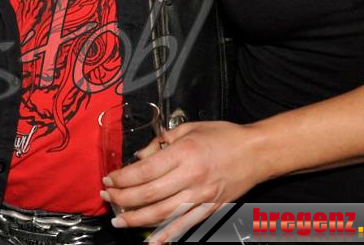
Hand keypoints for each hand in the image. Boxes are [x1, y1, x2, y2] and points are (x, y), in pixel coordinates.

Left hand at [101, 121, 260, 242]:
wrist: (256, 152)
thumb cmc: (224, 136)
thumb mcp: (189, 129)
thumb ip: (162, 142)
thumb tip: (140, 157)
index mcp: (184, 154)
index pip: (144, 171)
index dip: (122, 177)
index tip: (109, 178)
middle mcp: (190, 177)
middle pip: (148, 194)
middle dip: (122, 198)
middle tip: (108, 197)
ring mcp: (200, 197)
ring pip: (161, 214)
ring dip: (136, 219)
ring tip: (119, 220)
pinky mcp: (209, 210)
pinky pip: (183, 226)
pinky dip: (166, 236)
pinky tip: (151, 242)